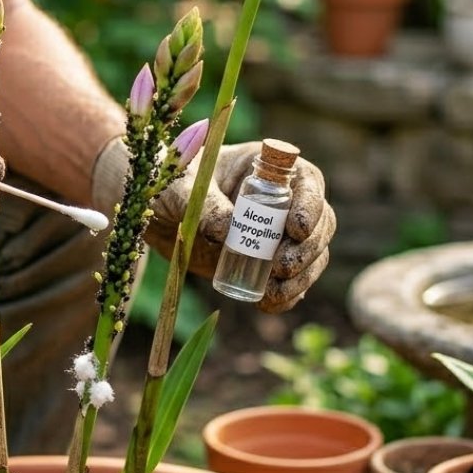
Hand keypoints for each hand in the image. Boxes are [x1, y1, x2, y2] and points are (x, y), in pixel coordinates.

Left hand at [92, 137, 334, 311]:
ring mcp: (275, 235)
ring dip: (302, 277)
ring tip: (276, 291)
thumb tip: (227, 230)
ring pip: (310, 256)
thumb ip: (202, 205)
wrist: (153, 213)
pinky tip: (271, 304)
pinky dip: (286, 296)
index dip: (311, 205)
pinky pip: (288, 282)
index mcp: (265, 169)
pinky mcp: (263, 263)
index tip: (296, 228)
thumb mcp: (178, 188)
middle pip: (320, 223)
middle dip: (308, 249)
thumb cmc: (166, 184)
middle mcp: (280, 201)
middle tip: (282, 266)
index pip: (307, 182)